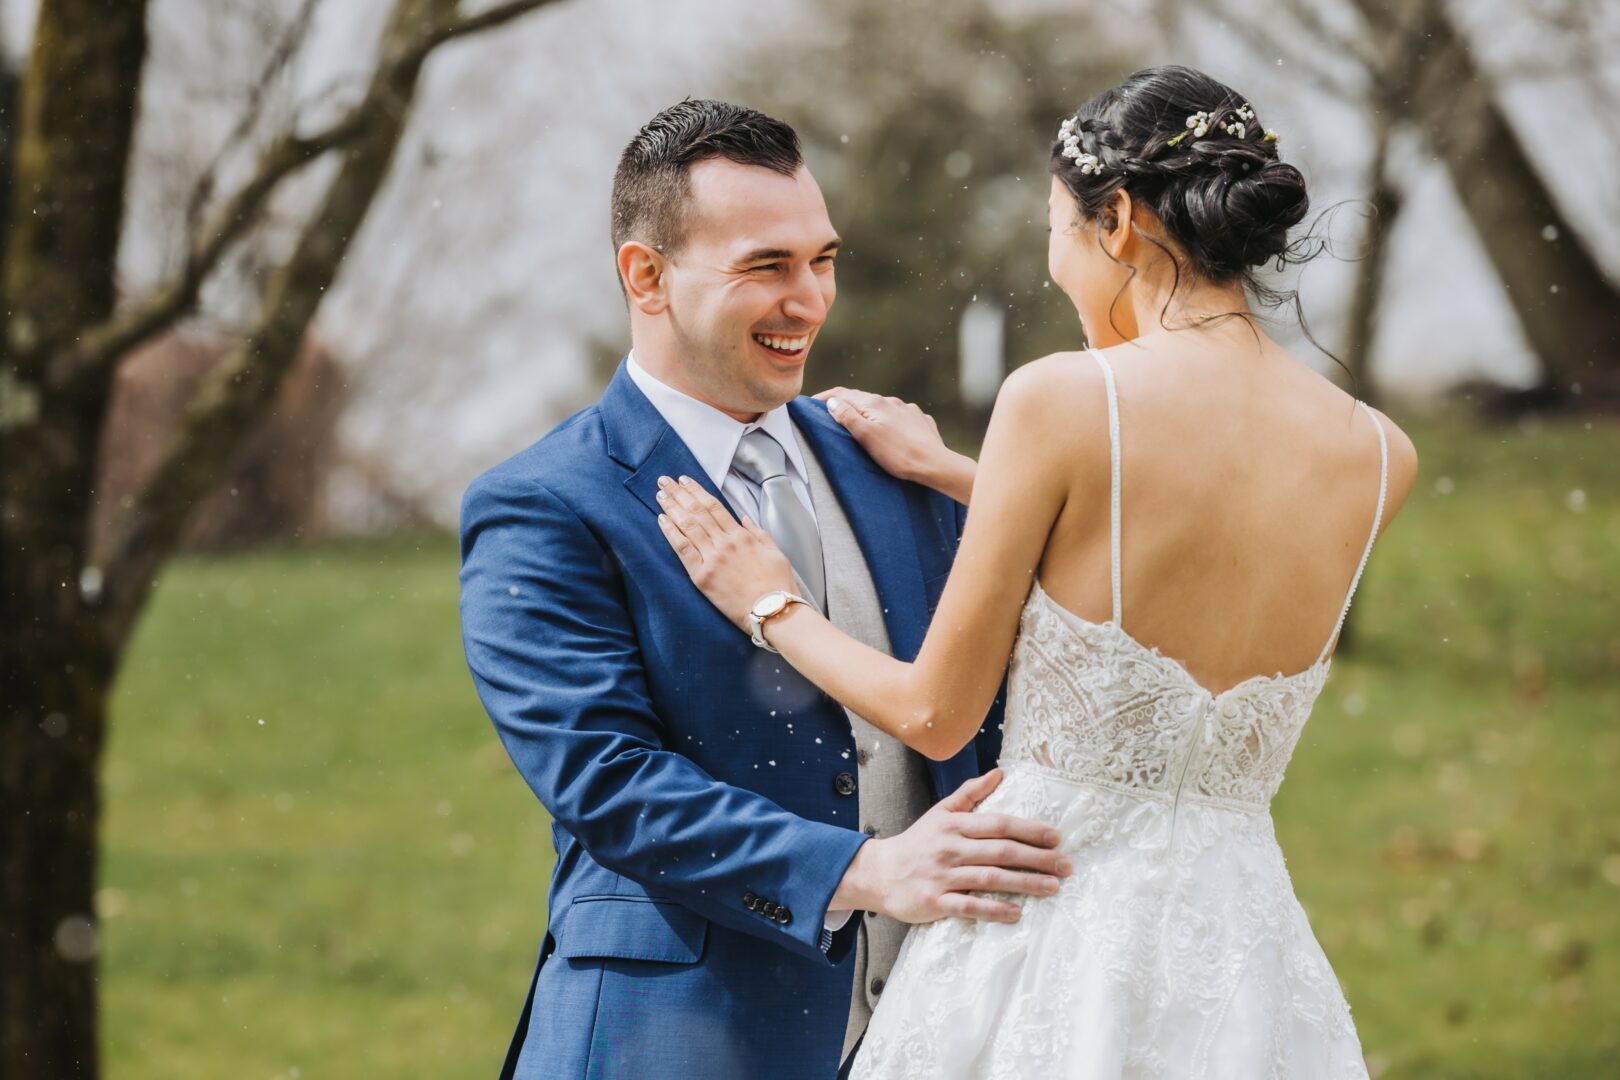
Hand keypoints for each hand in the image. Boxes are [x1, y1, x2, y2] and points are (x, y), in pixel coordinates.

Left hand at [655, 475, 796, 631]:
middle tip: (665, 480)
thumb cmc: (778, 585)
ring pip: (688, 526)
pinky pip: (683, 550)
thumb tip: (744, 519)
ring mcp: (712, 559)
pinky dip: (671, 533)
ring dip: (672, 508)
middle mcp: (725, 543)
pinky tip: (661, 520)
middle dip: (679, 494)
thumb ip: (758, 533)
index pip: (714, 506)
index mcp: (742, 536)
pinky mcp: (702, 577)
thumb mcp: (776, 552)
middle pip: (697, 512)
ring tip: (660, 495)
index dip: (697, 491)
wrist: (773, 612)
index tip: (685, 481)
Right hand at [813, 387, 975, 502]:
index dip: (825, 397)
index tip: (812, 404)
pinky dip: (888, 421)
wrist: (935, 464)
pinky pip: (899, 417)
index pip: (843, 393)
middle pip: (862, 399)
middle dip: (846, 405)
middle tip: (832, 415)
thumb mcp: (866, 436)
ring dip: (868, 413)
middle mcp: (891, 401)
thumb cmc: (898, 454)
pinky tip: (890, 432)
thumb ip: (847, 417)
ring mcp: (908, 410)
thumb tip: (833, 402)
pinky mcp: (920, 421)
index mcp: (874, 403)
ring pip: (882, 408)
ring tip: (862, 426)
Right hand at [831, 768, 1070, 924]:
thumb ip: (971, 793)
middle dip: (1037, 858)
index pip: (998, 824)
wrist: (879, 873)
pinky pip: (969, 906)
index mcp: (954, 825)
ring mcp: (943, 875)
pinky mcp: (935, 901)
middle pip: (1000, 851)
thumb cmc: (917, 842)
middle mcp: (951, 848)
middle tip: (1066, 865)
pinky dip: (994, 909)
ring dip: (1024, 883)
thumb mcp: (941, 812)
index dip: (1029, 829)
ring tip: (1052, 887)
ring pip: (990, 878)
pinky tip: (1016, 912)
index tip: (1056, 837)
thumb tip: (1000, 773)